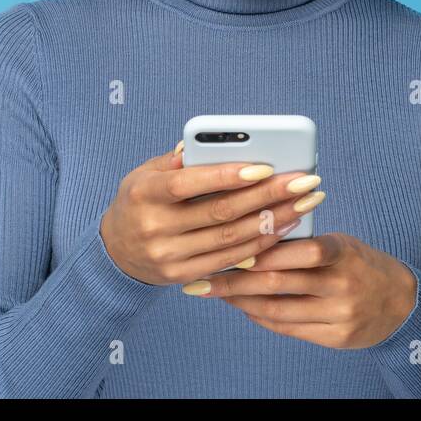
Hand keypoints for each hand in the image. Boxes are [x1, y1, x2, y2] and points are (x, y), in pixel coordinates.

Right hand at [99, 142, 324, 285]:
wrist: (115, 251)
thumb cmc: (140, 201)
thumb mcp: (145, 173)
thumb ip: (178, 161)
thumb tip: (215, 144)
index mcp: (145, 193)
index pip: (190, 183)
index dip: (229, 176)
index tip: (266, 166)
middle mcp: (156, 227)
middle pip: (221, 212)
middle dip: (269, 196)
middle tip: (305, 182)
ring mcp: (169, 256)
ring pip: (231, 239)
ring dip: (274, 220)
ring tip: (304, 203)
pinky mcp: (182, 276)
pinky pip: (228, 261)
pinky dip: (259, 245)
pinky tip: (283, 227)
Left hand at [183, 232, 417, 348]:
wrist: (401, 303)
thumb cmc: (360, 263)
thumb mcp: (340, 242)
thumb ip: (303, 240)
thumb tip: (249, 234)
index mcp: (343, 252)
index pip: (298, 249)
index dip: (259, 250)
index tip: (224, 248)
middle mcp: (342, 286)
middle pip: (277, 282)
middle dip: (234, 280)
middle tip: (201, 277)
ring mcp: (339, 316)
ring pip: (277, 309)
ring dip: (240, 301)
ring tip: (214, 292)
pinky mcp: (336, 339)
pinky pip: (288, 329)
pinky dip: (260, 317)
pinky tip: (243, 307)